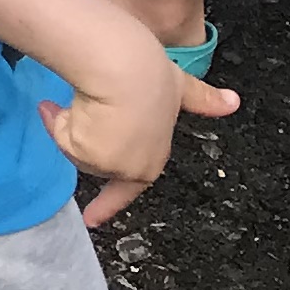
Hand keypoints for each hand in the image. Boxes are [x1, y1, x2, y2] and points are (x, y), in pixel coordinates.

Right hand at [54, 48, 236, 226]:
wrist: (127, 70)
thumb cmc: (152, 75)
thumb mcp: (180, 87)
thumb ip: (203, 99)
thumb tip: (233, 102)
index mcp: (154, 156)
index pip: (130, 187)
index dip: (109, 203)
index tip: (92, 219)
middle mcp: (133, 167)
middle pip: (96, 160)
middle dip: (83, 137)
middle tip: (81, 112)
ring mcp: (110, 164)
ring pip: (75, 148)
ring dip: (69, 126)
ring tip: (81, 101)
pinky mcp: (87, 155)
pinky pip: (61, 137)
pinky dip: (56, 121)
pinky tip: (59, 105)